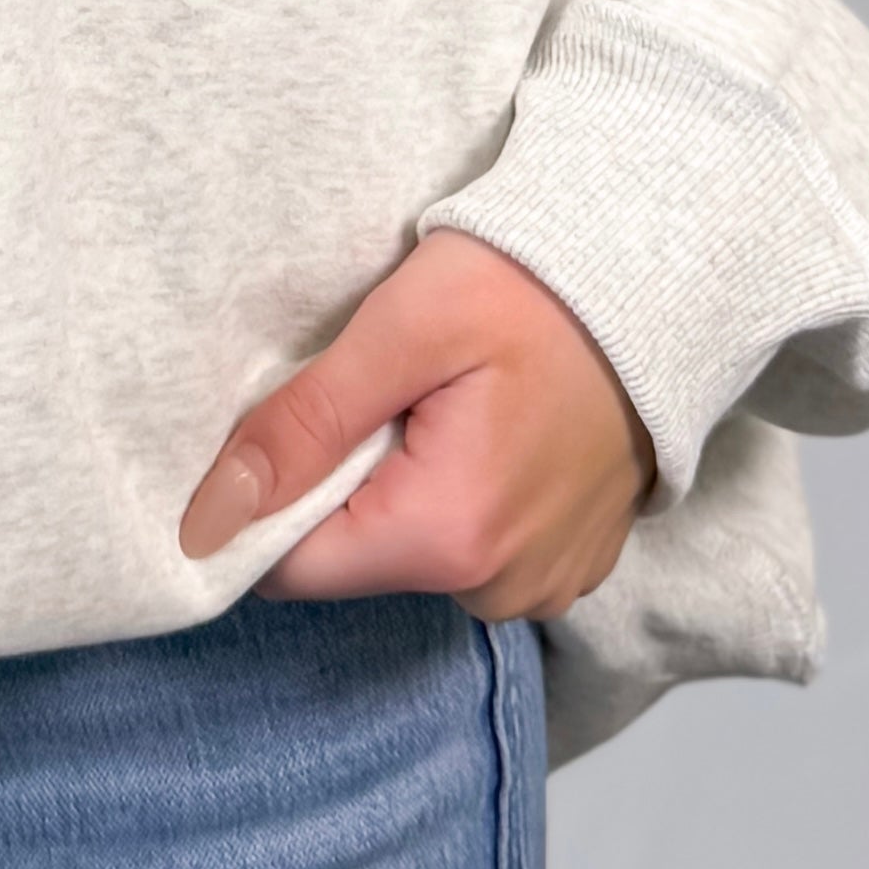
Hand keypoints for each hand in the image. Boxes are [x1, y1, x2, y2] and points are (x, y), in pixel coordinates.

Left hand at [177, 235, 657, 621]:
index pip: (290, 568)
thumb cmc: (532, 288)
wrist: (661, 278)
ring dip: (403, 488)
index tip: (300, 422)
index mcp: (450, 539)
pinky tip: (489, 430)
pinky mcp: (568, 567)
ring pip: (411, 555)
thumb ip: (301, 427)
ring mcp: (543, 586)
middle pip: (354, 560)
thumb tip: (207, 519)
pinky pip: (473, 552)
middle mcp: (500, 590)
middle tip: (393, 394)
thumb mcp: (400, 331)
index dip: (268, 497)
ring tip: (449, 404)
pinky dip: (459, 496)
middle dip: (345, 483)